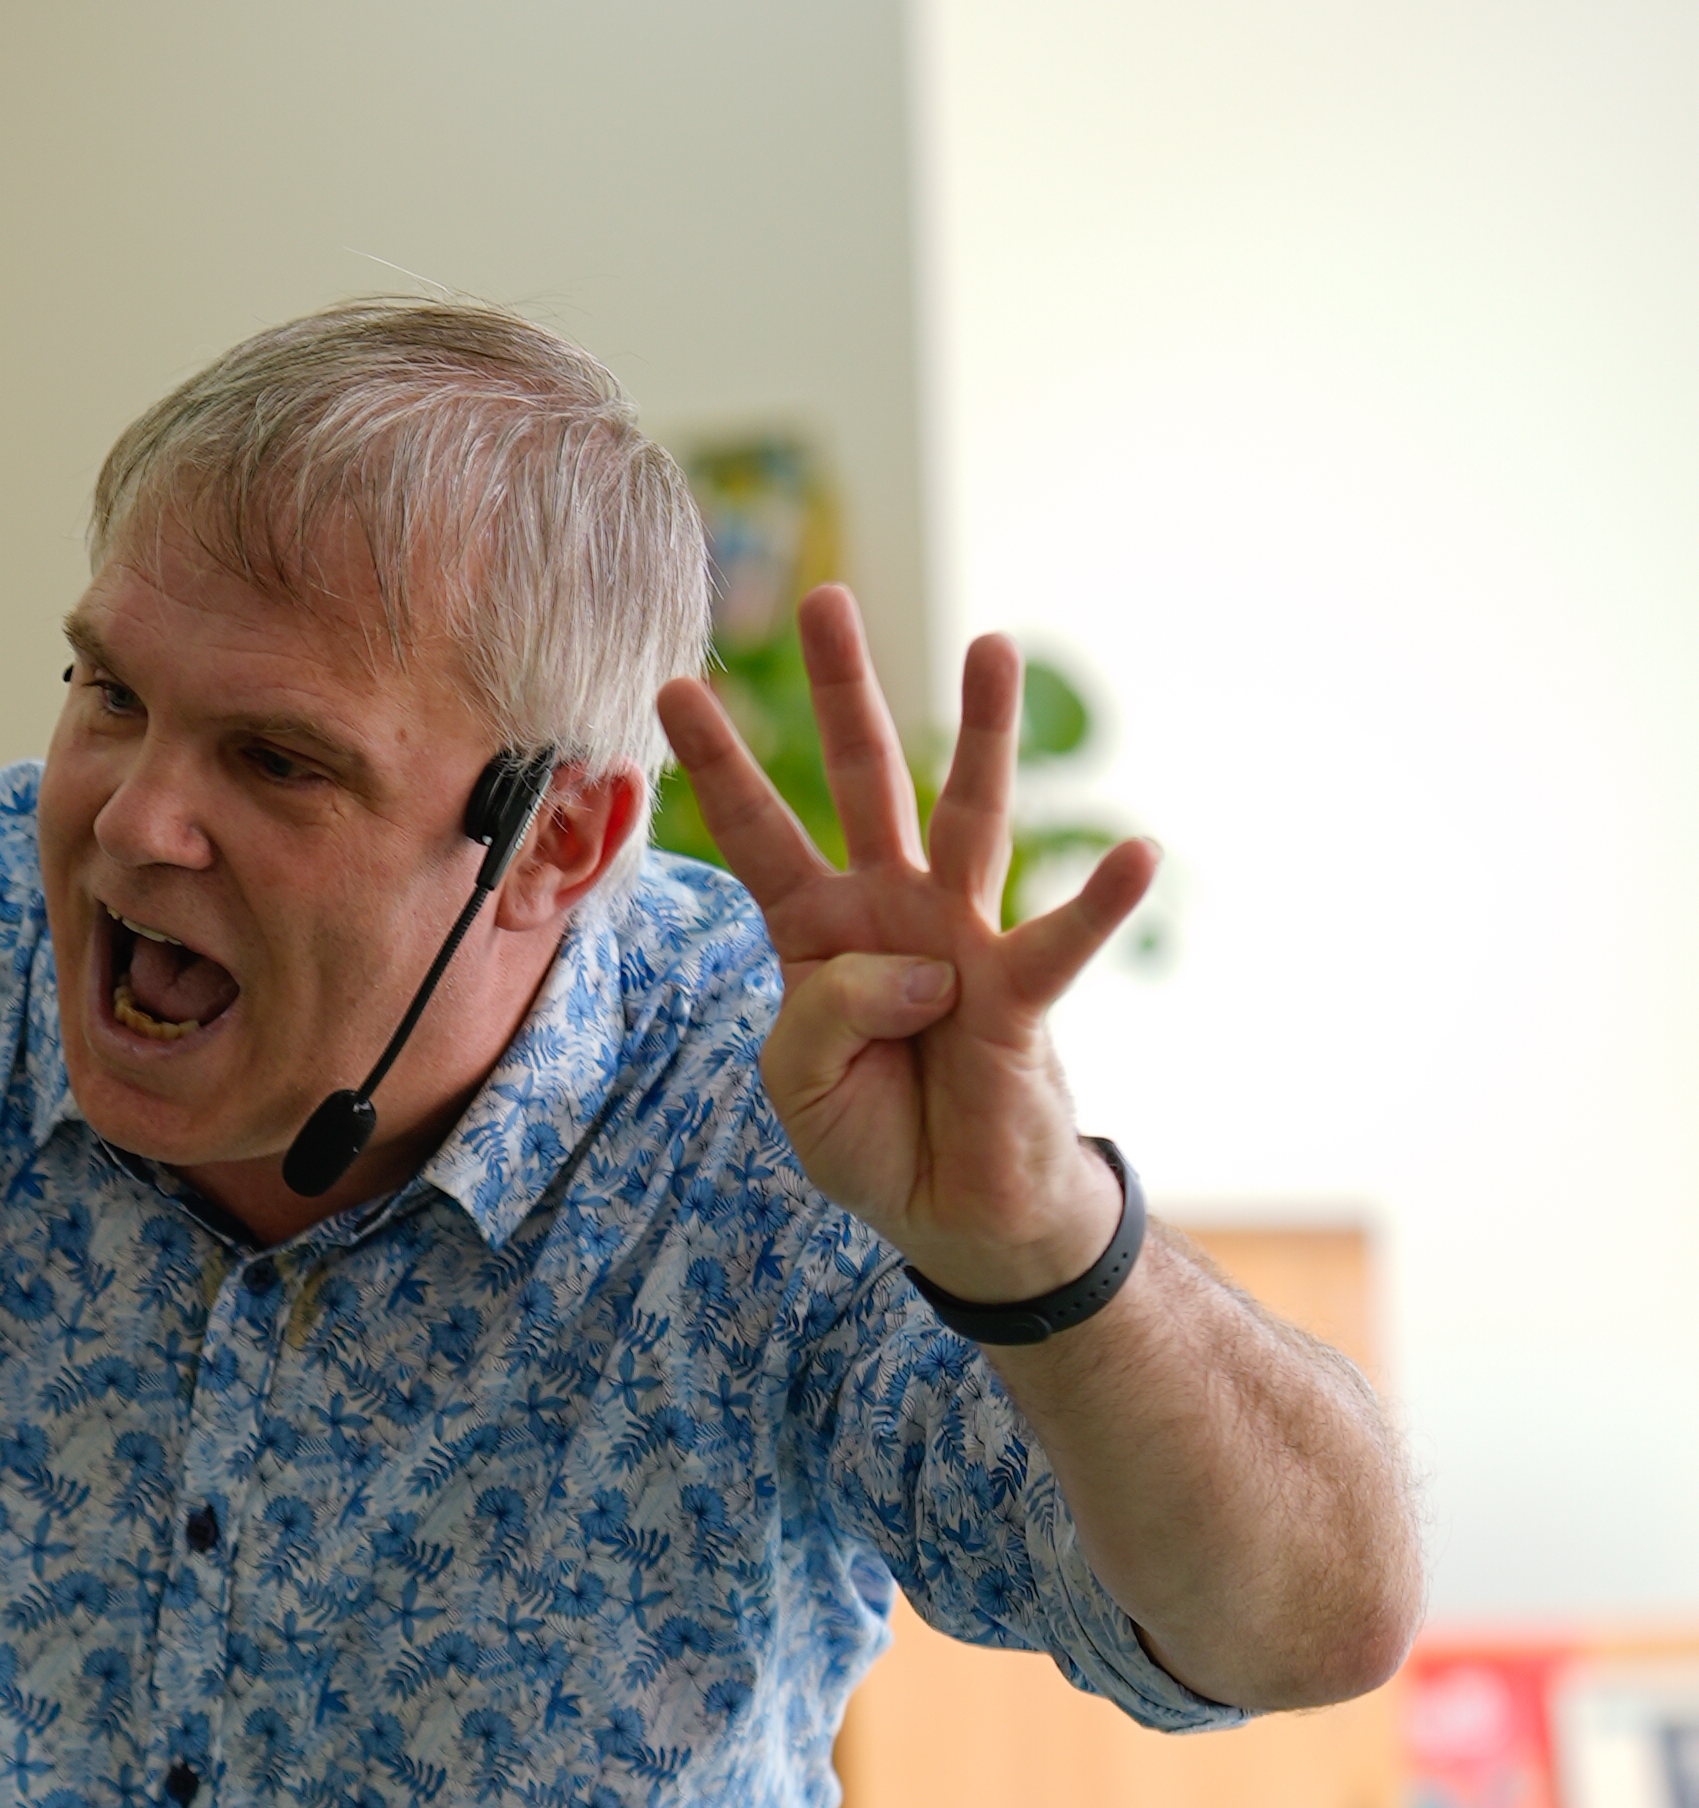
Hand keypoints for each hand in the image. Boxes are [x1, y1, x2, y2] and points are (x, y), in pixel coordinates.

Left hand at [660, 590, 1161, 1300]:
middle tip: (826, 598)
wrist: (952, 1210)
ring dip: (981, 732)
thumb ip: (823, 1016)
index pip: (759, 832)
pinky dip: (1098, 900)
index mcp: (817, 932)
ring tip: (991, 645)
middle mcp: (890, 909)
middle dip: (841, 692)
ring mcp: (959, 939)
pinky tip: (1134, 852)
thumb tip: (915, 966)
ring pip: (969, 816)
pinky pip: (1059, 939)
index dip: (720, 766)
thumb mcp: (799, 1085)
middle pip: (861, 780)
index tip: (674, 687)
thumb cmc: (872, 1133)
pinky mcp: (1018, 993)